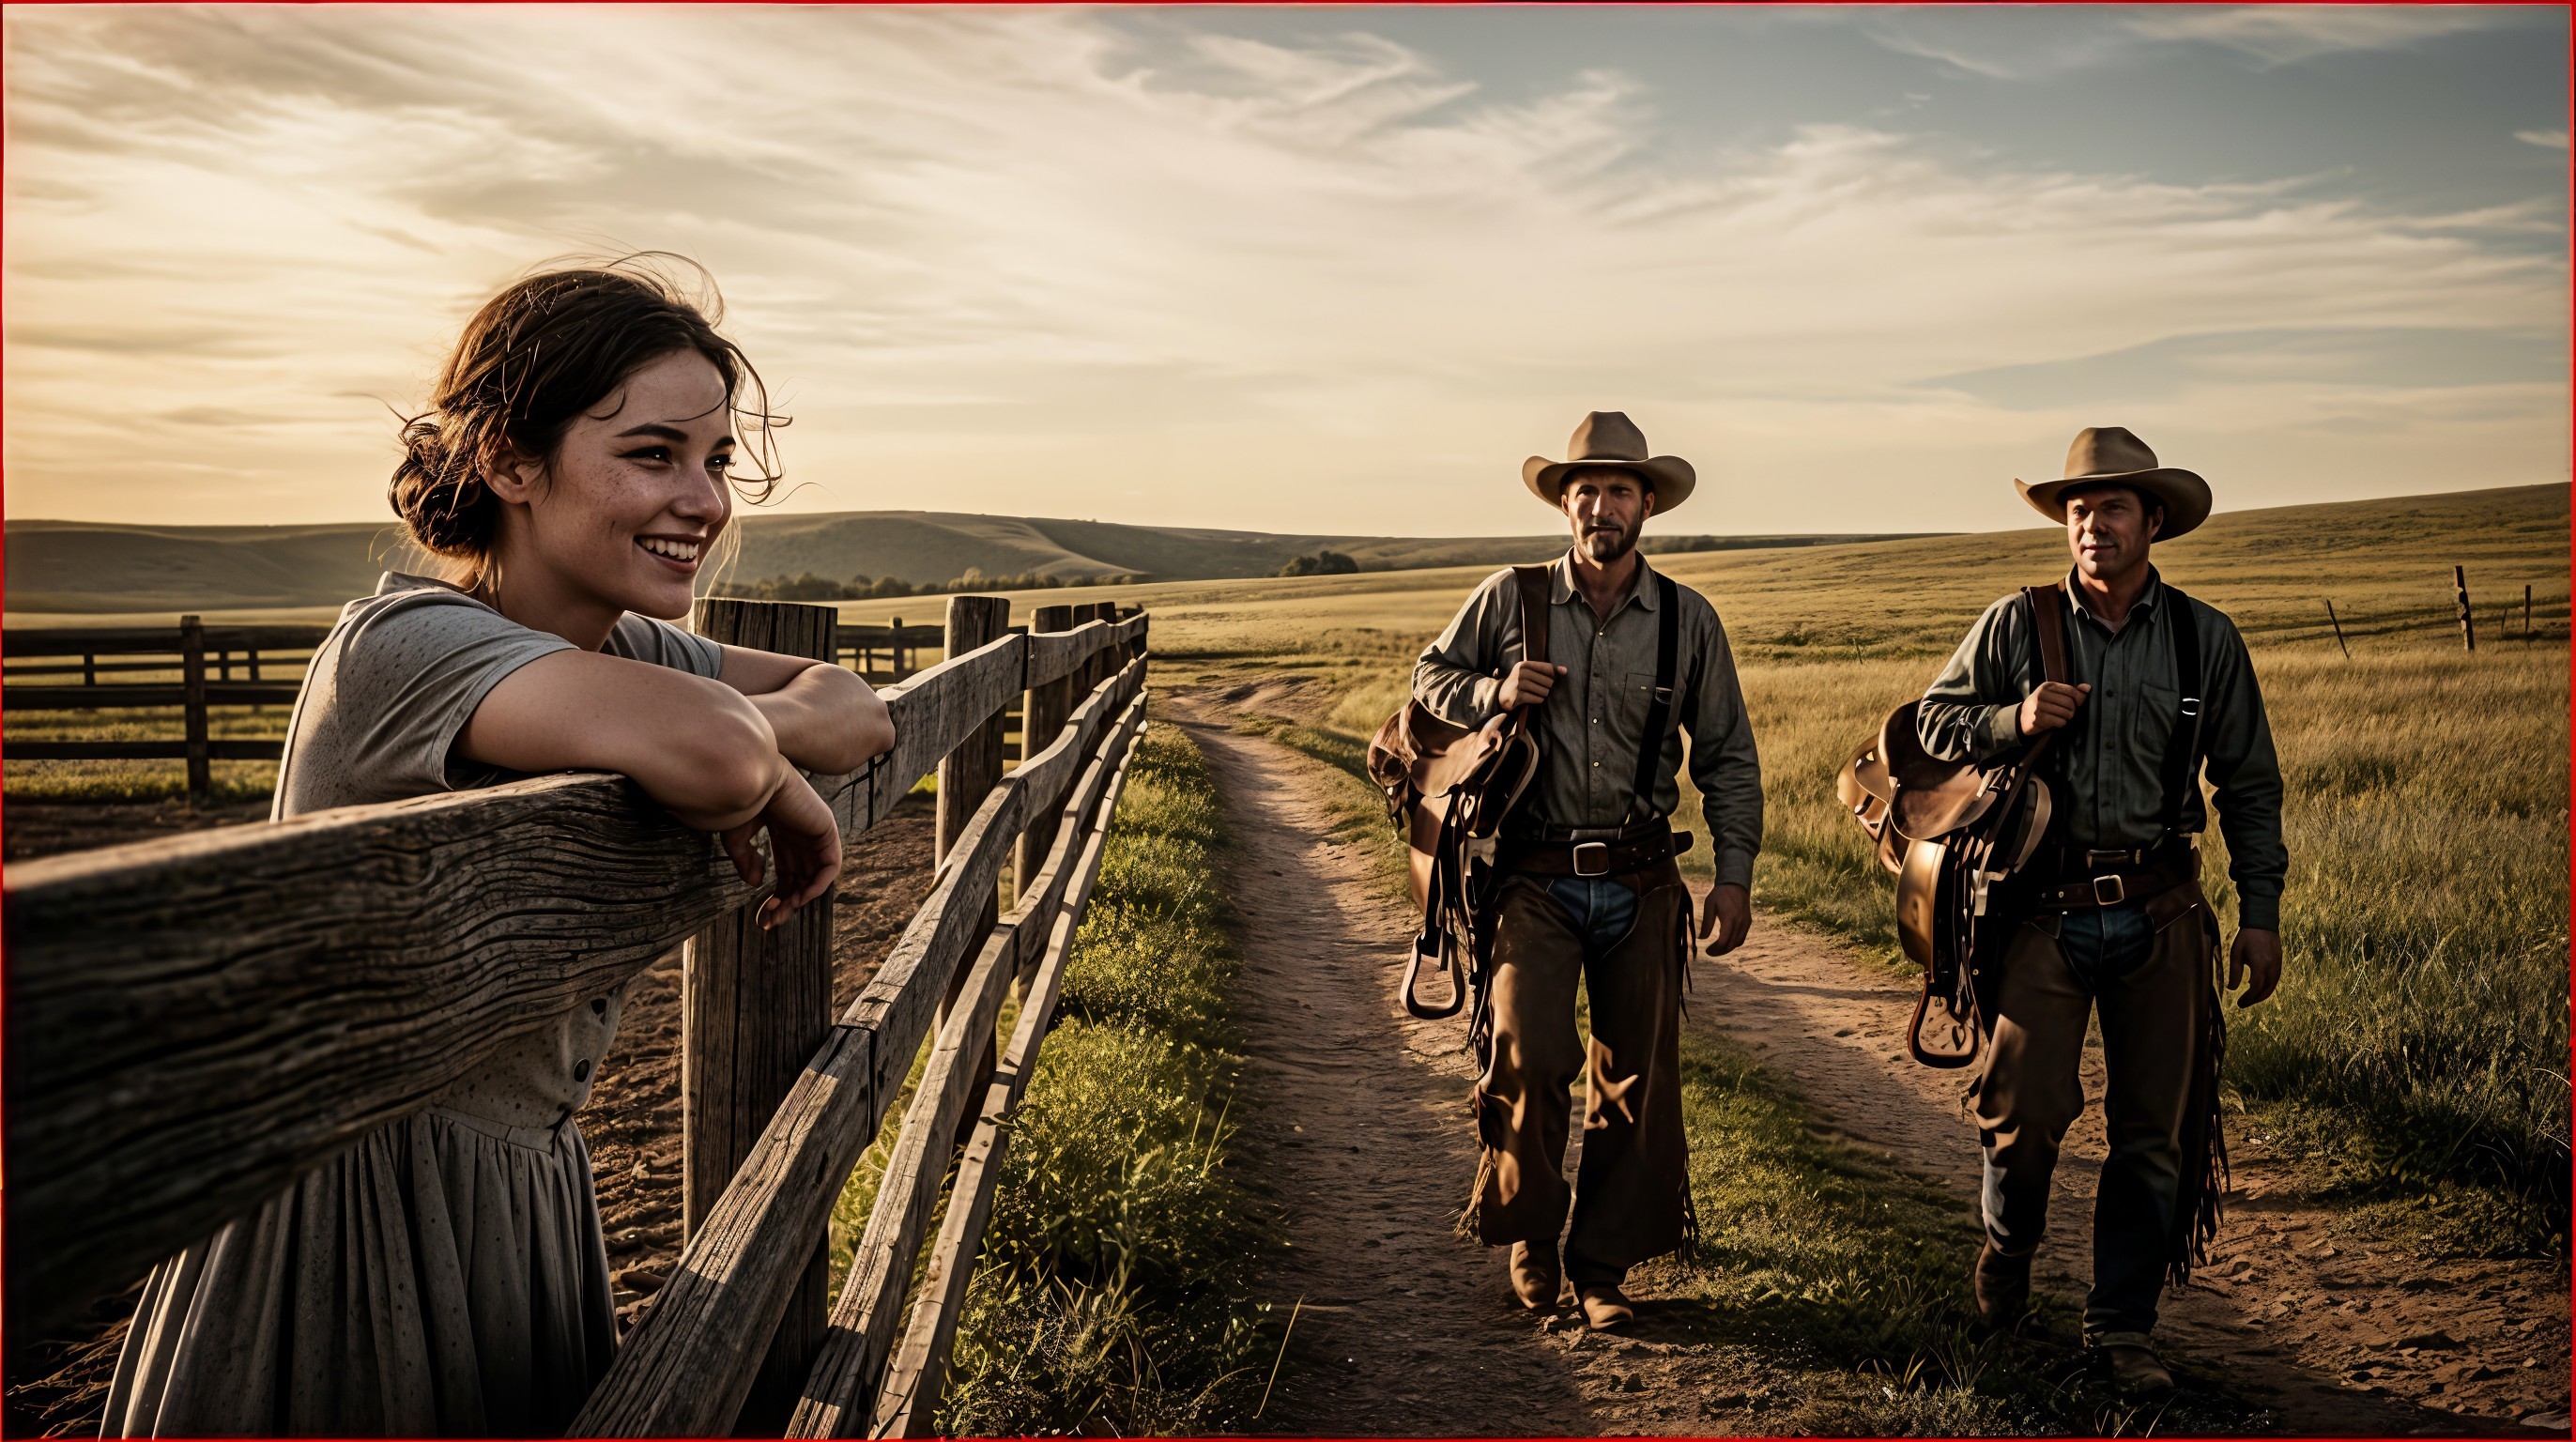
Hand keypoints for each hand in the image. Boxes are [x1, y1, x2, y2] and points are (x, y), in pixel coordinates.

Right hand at [719, 769, 843, 928]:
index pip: (786, 874)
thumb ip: (746, 859)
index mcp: (783, 835)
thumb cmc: (742, 801)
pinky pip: (830, 866)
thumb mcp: (738, 836)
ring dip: (800, 899)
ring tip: (782, 911)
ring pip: (815, 877)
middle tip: (771, 922)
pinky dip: (818, 885)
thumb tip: (754, 884)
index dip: (776, 897)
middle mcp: (801, 837)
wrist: (753, 779)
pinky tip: (799, 898)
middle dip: (786, 903)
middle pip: (800, 880)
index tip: (762, 917)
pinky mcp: (826, 831)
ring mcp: (815, 834)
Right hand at [1498, 661, 1566, 708]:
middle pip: (1544, 679)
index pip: (1545, 667)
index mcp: (1524, 664)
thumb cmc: (1521, 682)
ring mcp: (1517, 684)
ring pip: (1540, 689)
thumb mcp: (1529, 672)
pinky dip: (1538, 699)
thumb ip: (1546, 670)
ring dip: (1544, 693)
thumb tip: (1565, 670)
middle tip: (1549, 688)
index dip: (1553, 673)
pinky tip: (1539, 699)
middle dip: (1548, 685)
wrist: (1503, 694)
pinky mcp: (1516, 695)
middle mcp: (1520, 672)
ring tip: (1544, 693)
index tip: (1556, 678)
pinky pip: (1533, 698)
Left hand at [1698, 883, 1751, 955]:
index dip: (1715, 949)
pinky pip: (1742, 937)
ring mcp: (1746, 923)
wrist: (1736, 884)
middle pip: (1731, 944)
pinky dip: (1734, 942)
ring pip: (1738, 943)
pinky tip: (1725, 941)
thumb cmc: (1720, 894)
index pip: (1724, 941)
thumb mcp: (1709, 905)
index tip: (1707, 951)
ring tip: (1717, 948)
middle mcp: (1740, 922)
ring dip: (1727, 948)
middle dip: (1720, 951)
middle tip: (1710, 952)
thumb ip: (1707, 923)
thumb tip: (1702, 939)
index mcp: (1730, 918)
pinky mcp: (1748, 922)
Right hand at [2017, 681, 2090, 734]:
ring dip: (2067, 717)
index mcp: (2047, 686)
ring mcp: (2039, 707)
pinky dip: (2061, 723)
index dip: (2079, 698)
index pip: (2071, 691)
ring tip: (2061, 717)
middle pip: (2069, 703)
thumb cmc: (2043, 704)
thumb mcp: (2054, 694)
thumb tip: (2087, 688)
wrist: (2023, 715)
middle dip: (2072, 710)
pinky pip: (2059, 722)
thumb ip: (2071, 690)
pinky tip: (2055, 722)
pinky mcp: (2038, 719)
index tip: (2078, 703)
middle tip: (2068, 712)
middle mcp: (2042, 695)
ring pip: (2065, 713)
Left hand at [2228, 928, 2281, 1007]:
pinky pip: (2275, 979)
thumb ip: (2234, 972)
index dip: (2248, 998)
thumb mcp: (2236, 954)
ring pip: (2272, 986)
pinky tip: (2256, 985)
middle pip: (2266, 990)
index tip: (2239, 1004)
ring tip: (2249, 997)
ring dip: (2261, 994)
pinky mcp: (2279, 962)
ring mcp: (2278, 964)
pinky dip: (2267, 986)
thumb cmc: (2246, 937)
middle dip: (2254, 999)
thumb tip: (2231, 989)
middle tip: (2243, 1004)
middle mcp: (2272, 967)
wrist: (2262, 922)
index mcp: (2260, 965)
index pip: (2256, 988)